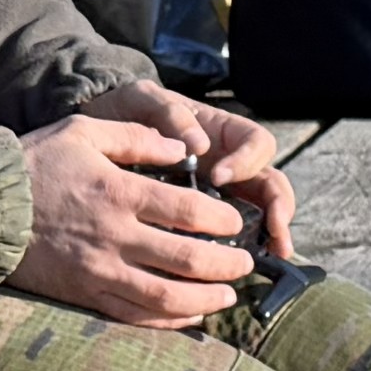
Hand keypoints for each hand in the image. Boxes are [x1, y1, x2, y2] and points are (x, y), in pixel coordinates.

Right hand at [14, 111, 258, 329]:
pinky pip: (134, 316)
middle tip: (245, 263)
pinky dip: (168, 320)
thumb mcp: (84, 132)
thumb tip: (184, 151)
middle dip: (226, 264)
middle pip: (187, 259)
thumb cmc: (35, 165)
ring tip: (227, 294)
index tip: (236, 222)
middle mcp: (114, 236)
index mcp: (118, 192)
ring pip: (166, 296)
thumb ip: (138, 138)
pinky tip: (189, 315)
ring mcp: (100, 271)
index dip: (222, 220)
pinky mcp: (85, 294)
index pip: (188, 211)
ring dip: (205, 299)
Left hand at [130, 89, 295, 263]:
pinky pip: (227, 235)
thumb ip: (167, 111)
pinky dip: (236, 250)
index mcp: (220, 133)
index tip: (219, 177)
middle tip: (275, 231)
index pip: (256, 143)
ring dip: (271, 233)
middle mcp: (228, 164)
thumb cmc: (122, 112)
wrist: (91, 143)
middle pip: (270, 183)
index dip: (246, 160)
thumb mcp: (141, 100)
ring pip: (259, 213)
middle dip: (279, 207)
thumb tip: (198, 144)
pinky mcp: (198, 220)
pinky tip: (234, 270)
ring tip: (273, 255)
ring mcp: (218, 194)